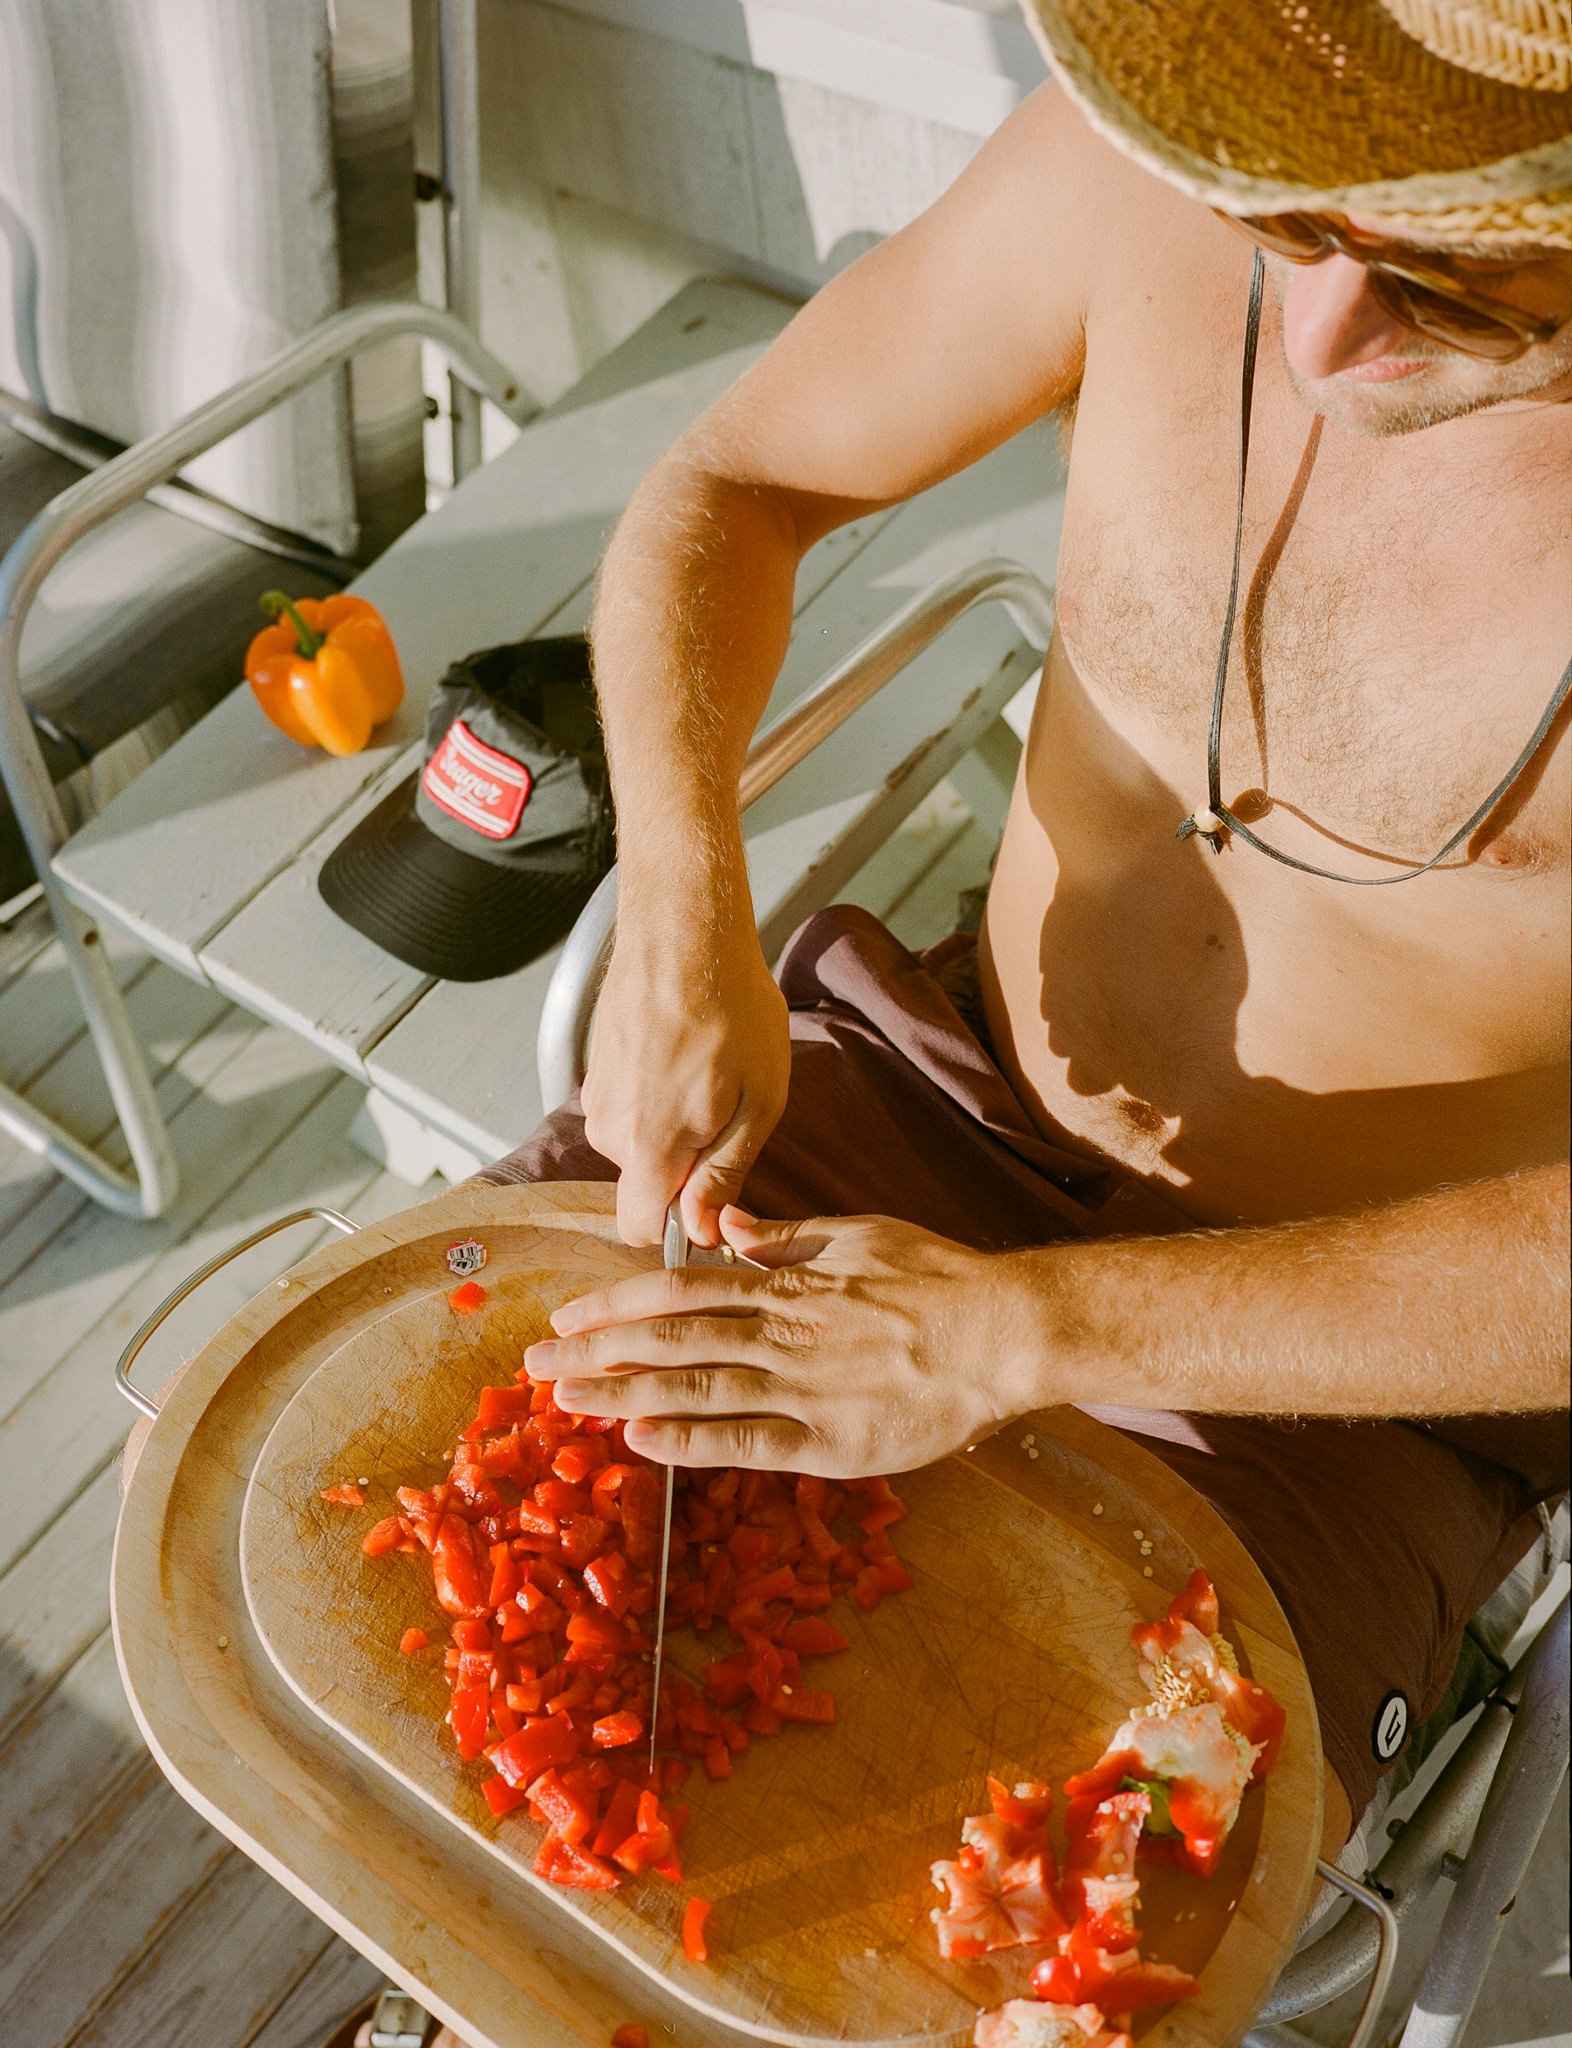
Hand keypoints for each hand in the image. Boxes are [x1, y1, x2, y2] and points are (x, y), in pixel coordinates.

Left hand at [523, 1209, 1047, 1475]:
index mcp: (784, 1285)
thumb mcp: (859, 1233)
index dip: (618, 1304)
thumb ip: (788, 1237)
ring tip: (568, 1400)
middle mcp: (779, 1335)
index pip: (680, 1291)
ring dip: (623, 1394)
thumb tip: (729, 1227)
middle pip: (669, 1340)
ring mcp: (799, 1391)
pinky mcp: (827, 1442)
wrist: (1002, 1333)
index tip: (571, 1313)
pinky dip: (688, 1441)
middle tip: (537, 1363)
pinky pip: (745, 1443)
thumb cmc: (937, 1279)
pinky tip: (640, 1441)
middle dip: (597, 1351)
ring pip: (693, 1388)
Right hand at [581, 924, 789, 1247]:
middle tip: (726, 1106)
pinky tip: (682, 1050)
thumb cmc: (732, 1008)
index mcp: (650, 1145)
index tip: (712, 1194)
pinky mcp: (594, 1067)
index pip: (640, 1228)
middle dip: (683, 1162)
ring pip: (637, 1139)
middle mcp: (610, 1128)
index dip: (678, 1224)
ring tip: (706, 1068)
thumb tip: (703, 1229)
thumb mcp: (759, 1102)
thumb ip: (725, 1172)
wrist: (684, 932)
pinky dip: (654, 1090)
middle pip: (644, 1179)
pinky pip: (628, 1104)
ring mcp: (596, 1094)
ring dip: (671, 1121)